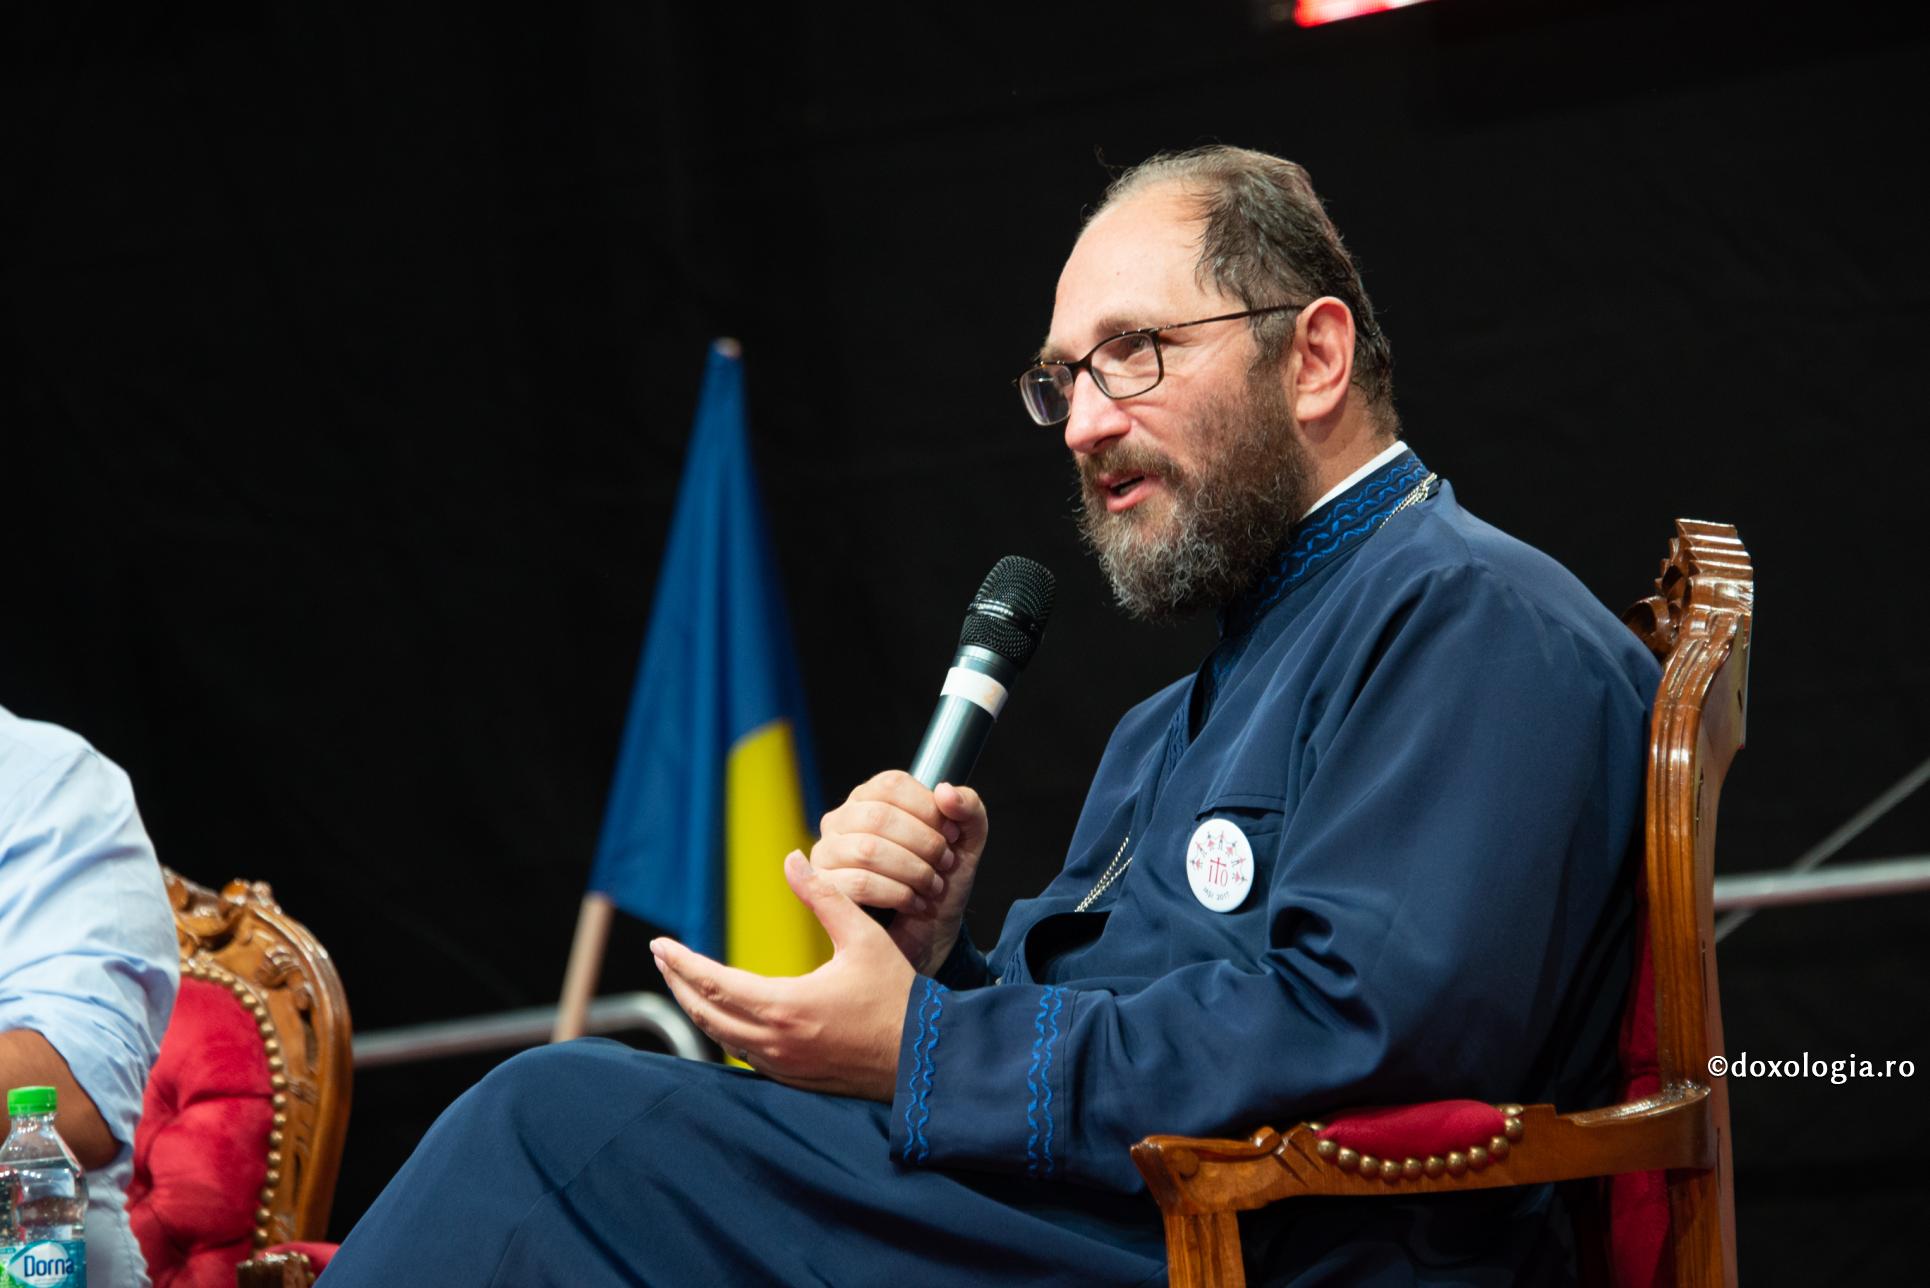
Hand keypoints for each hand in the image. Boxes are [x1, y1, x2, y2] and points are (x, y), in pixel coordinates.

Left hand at [652, 851, 913, 1100]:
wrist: (923, 1058)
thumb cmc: (898, 997)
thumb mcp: (863, 938)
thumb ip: (824, 897)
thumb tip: (794, 859)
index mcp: (785, 1007)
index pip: (712, 982)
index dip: (680, 962)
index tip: (659, 943)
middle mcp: (775, 1043)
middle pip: (705, 1012)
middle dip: (677, 982)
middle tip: (662, 957)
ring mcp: (781, 1065)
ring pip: (720, 1037)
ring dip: (697, 1007)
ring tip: (684, 982)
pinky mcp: (792, 1078)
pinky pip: (743, 1054)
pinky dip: (724, 1030)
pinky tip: (724, 1014)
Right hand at [810, 770, 987, 974]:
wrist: (929, 931)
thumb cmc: (941, 878)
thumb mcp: (967, 840)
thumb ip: (968, 807)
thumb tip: (945, 791)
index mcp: (873, 796)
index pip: (893, 785)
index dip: (929, 811)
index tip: (952, 835)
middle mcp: (842, 818)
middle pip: (879, 817)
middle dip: (924, 844)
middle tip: (944, 865)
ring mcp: (827, 851)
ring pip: (868, 850)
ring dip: (913, 871)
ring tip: (932, 886)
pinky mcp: (825, 886)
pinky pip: (859, 883)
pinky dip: (897, 894)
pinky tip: (913, 902)